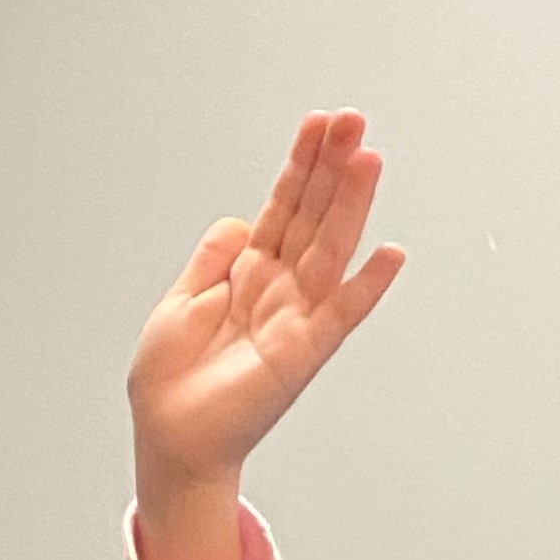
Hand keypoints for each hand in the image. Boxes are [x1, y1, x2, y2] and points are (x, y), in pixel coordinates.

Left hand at [126, 110, 404, 559]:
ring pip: (328, 249)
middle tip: (354, 121)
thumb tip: (239, 220)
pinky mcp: (301, 353)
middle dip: (332, 167)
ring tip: (369, 159)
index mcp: (247, 273)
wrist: (169, 438)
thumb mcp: (180, 301)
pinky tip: (390, 255)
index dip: (301, 165)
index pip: (283, 207)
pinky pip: (340, 314)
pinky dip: (367, 287)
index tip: (320, 124)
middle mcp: (278, 289)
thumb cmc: (172, 382)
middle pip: (313, 216)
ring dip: (351, 205)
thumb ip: (212, 259)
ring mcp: (295, 318)